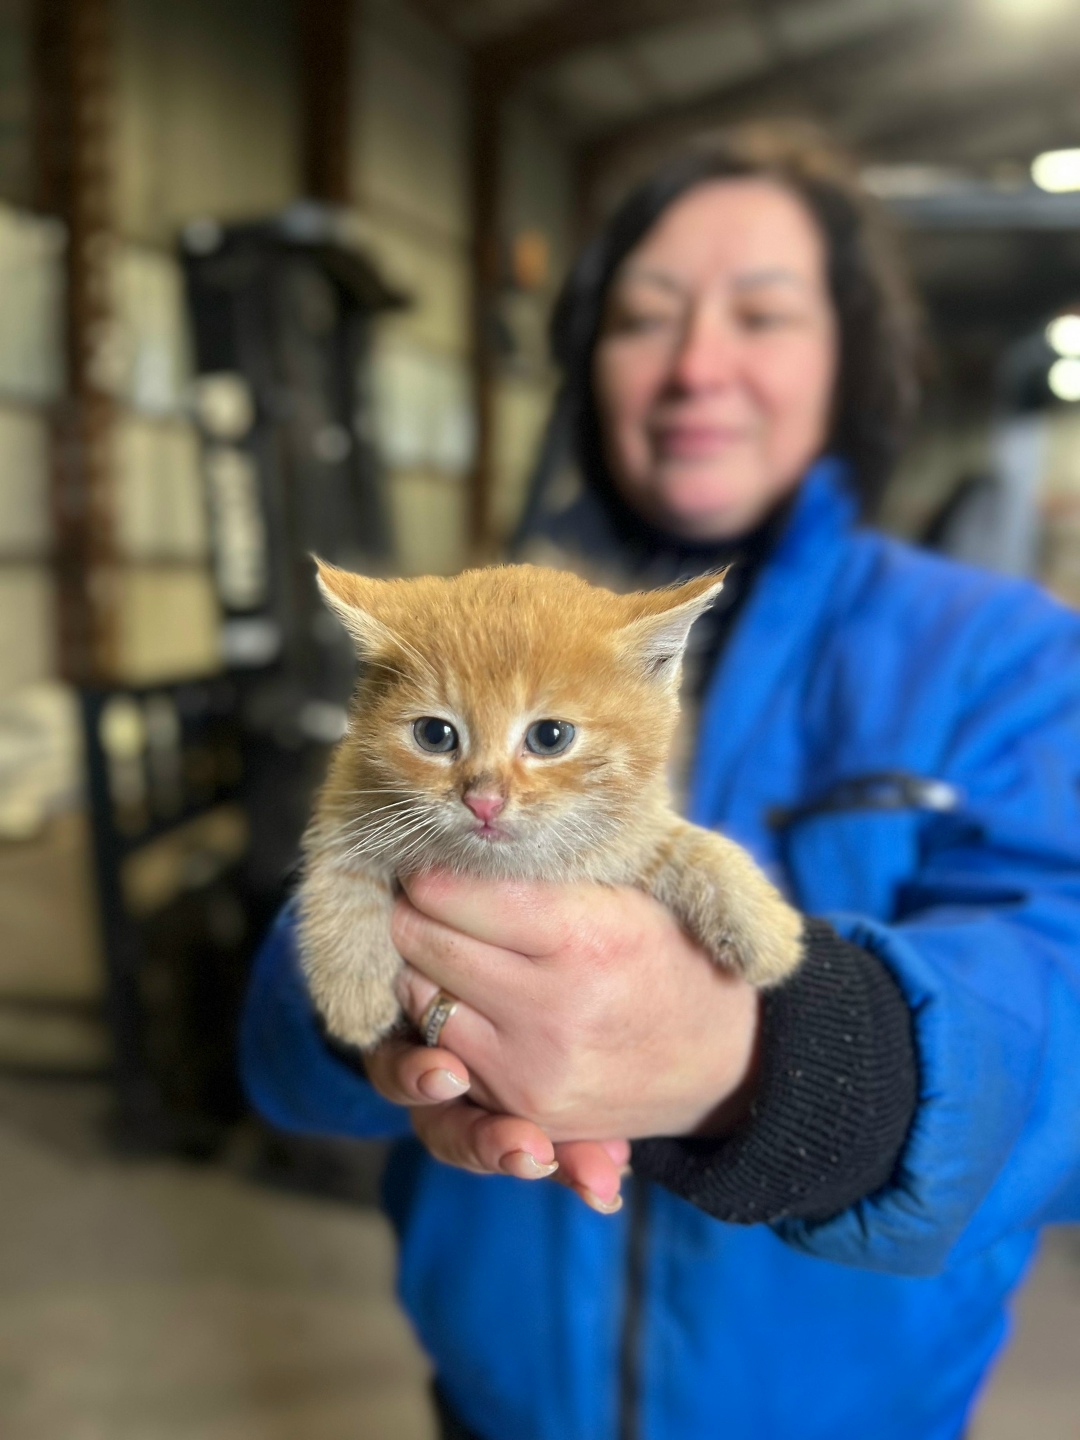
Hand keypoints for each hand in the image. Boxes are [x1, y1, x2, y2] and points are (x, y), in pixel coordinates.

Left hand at [365, 870, 760, 1207]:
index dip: (429, 868)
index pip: (453, 893)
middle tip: (421, 894)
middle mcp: (551, 1011)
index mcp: (582, 938)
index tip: (429, 858)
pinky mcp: (519, 1111)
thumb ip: (543, 869)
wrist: (725, 1061)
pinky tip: (461, 996)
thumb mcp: (627, 890)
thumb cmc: (666, 949)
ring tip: (446, 944)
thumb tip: (453, 839)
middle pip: (421, 943)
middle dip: (412, 911)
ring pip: (418, 998)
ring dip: (420, 967)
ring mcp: (529, 1071)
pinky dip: (438, 1021)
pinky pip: (438, 1054)